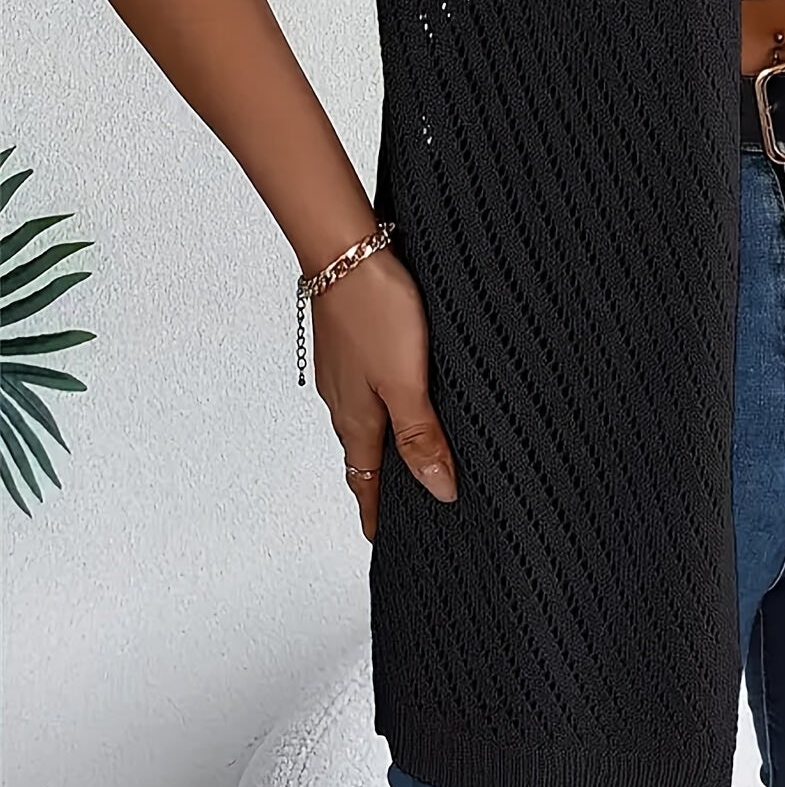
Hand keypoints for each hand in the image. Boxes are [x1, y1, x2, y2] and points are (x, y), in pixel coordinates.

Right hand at [311, 244, 457, 540]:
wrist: (345, 246)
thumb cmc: (375, 310)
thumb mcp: (407, 381)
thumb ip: (421, 435)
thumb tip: (439, 492)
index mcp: (357, 419)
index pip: (366, 481)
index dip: (375, 513)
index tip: (382, 540)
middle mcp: (343, 399)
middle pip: (363, 454)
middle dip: (379, 483)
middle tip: (399, 508)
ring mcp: (343, 369)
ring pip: (363, 419)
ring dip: (381, 443)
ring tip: (404, 458)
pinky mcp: (349, 340)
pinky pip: (363, 388)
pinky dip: (380, 406)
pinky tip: (397, 395)